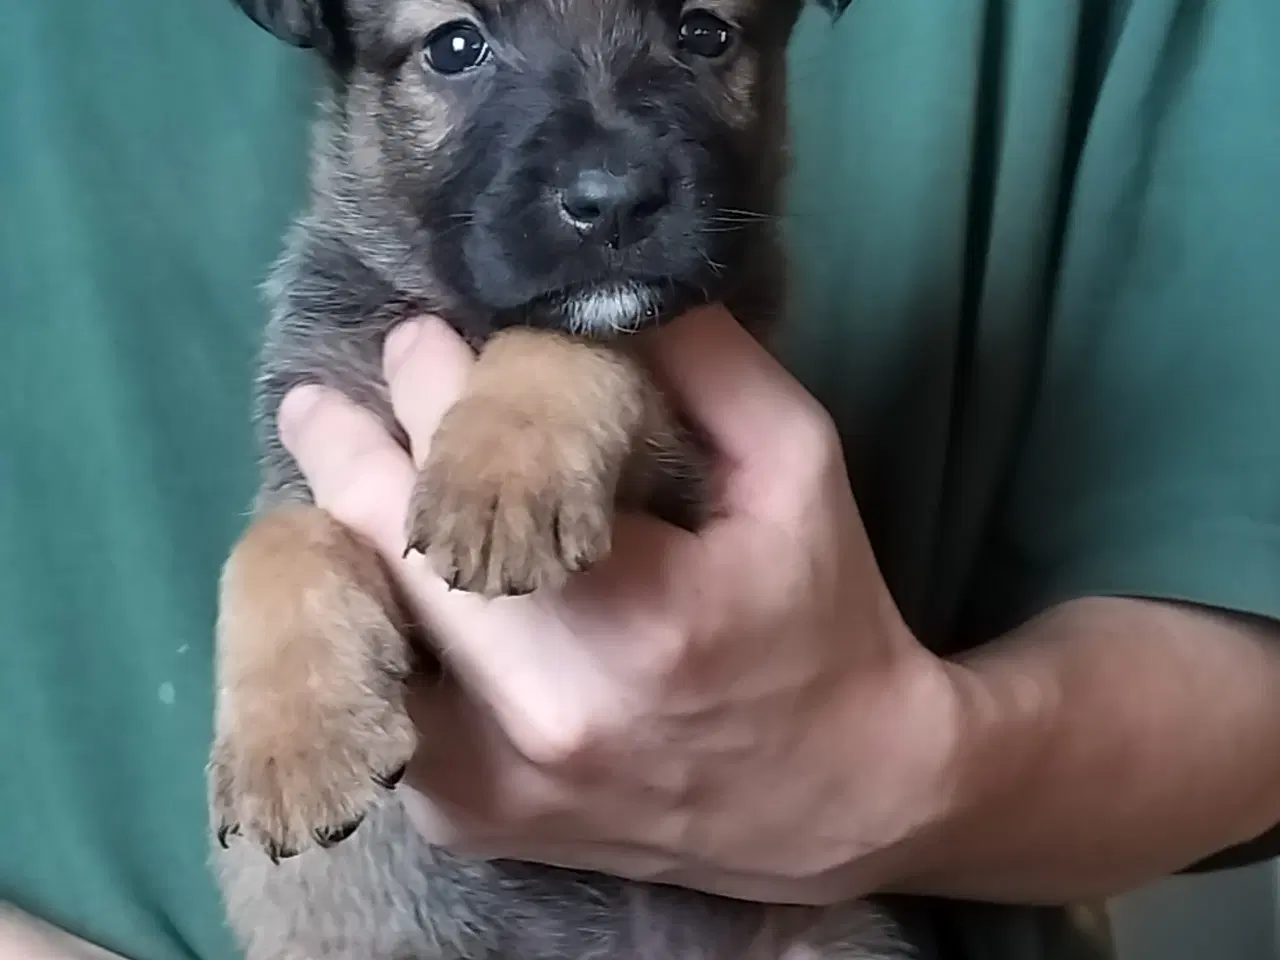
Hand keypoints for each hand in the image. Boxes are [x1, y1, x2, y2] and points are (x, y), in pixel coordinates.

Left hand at [278, 305, 963, 904]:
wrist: (838, 801)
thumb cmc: (824, 619)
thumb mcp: (799, 470)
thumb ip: (707, 364)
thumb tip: (592, 286)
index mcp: (637, 620)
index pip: (482, 471)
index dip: (433, 385)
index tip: (421, 334)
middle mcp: (544, 717)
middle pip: (389, 552)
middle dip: (347, 452)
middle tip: (322, 400)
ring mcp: (491, 788)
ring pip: (353, 639)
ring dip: (339, 542)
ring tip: (327, 471)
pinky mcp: (470, 824)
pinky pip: (378, 704)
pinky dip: (369, 630)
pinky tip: (376, 577)